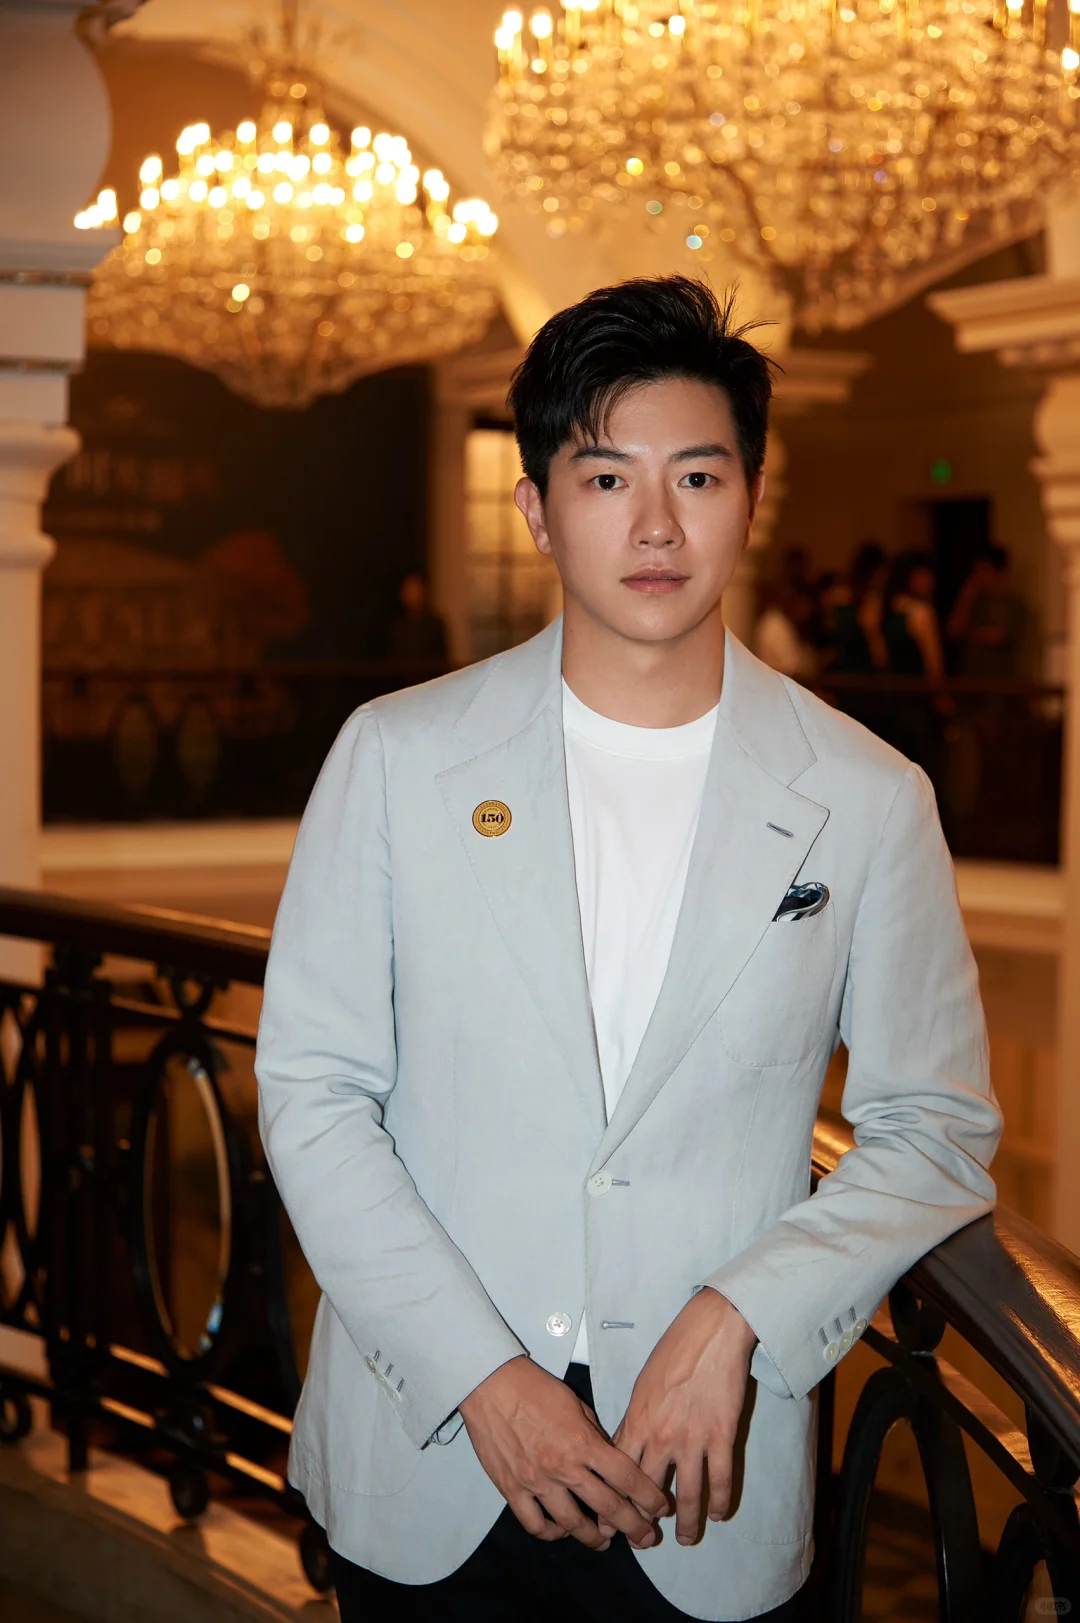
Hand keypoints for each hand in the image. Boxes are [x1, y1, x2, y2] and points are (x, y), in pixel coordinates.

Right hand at [459, 1356, 667, 1551]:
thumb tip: (608, 1458)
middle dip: (633, 1526)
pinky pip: (535, 1524)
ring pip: (573, 1524)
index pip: (627, 1478)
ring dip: (594, 1538)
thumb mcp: (576, 1404)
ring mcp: (537, 1481)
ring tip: (604, 1543)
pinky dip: (551, 1533)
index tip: (659, 1508)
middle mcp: (564, 1467)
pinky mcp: (513, 1489)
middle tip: (645, 1537)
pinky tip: (560, 1531)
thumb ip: (595, 1435)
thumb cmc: (534, 1388)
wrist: (492, 1385)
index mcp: (584, 1443)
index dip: (648, 1497)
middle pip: (608, 1508)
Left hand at [601, 1289, 756, 1547]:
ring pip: (688, 1495)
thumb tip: (626, 1448)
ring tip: (687, 1539)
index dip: (613, 1502)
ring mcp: (692, 1439)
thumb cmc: (673, 1352)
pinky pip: (720, 1479)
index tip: (610, 1524)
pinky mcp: (721, 1435)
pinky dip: (719, 1502)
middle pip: (649, 1491)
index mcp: (637, 1421)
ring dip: (688, 1523)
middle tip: (646, 1540)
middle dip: (646, 1522)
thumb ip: (634, 1420)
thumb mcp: (642, 1386)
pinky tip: (717, 1514)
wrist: (709, 1332)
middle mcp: (661, 1436)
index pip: (618, 1473)